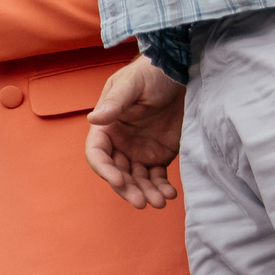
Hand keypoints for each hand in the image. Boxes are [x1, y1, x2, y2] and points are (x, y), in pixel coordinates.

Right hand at [85, 56, 184, 209]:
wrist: (180, 73)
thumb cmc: (150, 74)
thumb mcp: (130, 85)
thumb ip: (115, 102)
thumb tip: (94, 118)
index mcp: (106, 128)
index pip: (98, 154)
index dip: (105, 170)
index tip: (119, 180)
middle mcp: (120, 143)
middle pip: (117, 173)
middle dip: (128, 188)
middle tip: (141, 201)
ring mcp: (139, 151)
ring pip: (137, 179)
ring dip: (146, 192)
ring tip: (160, 201)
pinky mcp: (159, 155)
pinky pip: (157, 176)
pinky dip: (161, 187)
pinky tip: (169, 193)